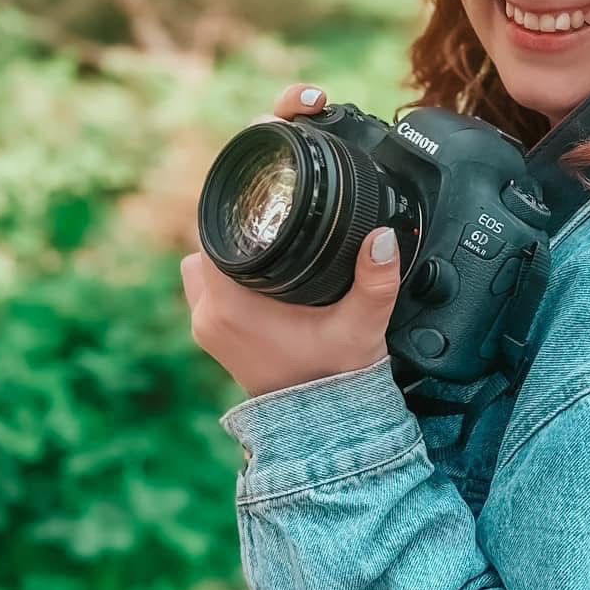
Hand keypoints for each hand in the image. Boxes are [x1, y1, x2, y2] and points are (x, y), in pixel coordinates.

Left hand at [180, 82, 402, 398]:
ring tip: (274, 217)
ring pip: (208, 251)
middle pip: (213, 226)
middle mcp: (207, 309)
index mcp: (230, 301)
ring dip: (237, 233)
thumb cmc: (336, 381)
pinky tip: (264, 256)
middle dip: (244, 202)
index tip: (265, 159)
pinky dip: (234, 264)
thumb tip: (384, 236)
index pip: (219, 218)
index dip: (241, 181)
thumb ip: (375, 282)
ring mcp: (205, 320)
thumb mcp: (362, 328)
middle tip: (278, 183)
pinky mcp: (212, 330)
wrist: (322, 430)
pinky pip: (211, 278)